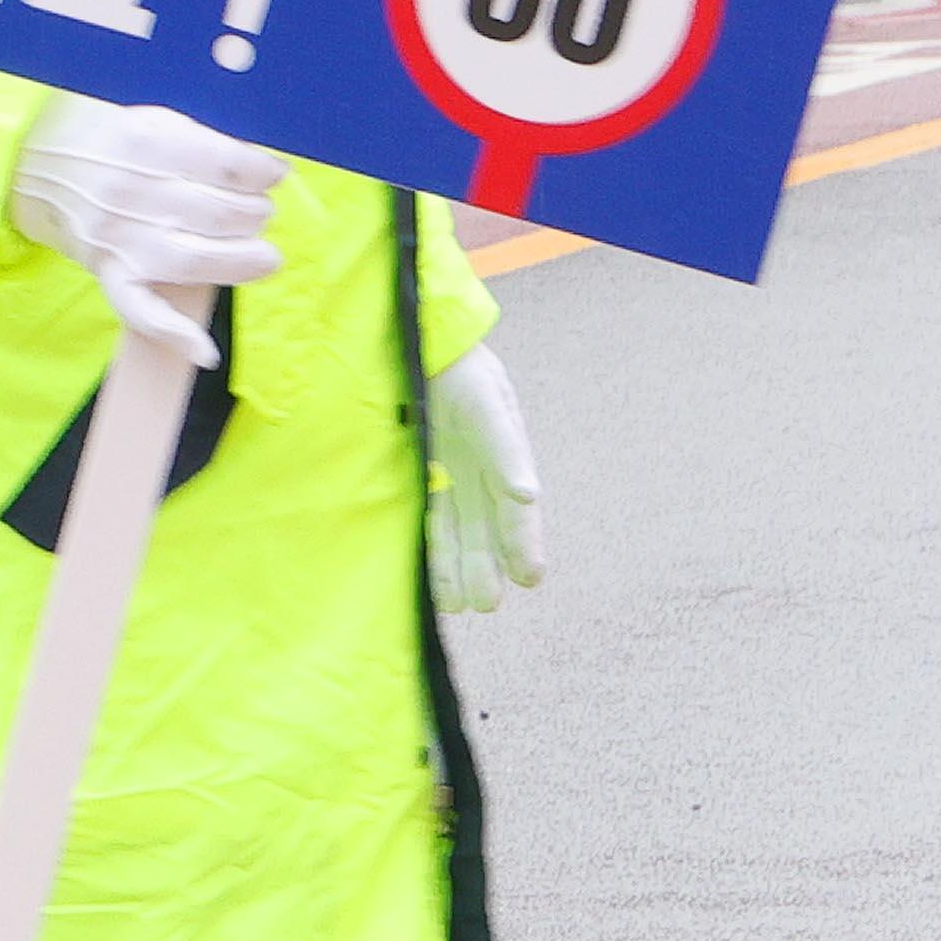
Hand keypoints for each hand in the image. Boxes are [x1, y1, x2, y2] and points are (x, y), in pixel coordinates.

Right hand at [8, 99, 282, 364]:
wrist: (40, 165)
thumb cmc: (115, 143)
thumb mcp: (157, 121)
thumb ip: (207, 144)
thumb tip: (266, 172)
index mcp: (150, 142)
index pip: (229, 165)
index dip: (264, 173)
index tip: (275, 175)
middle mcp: (134, 192)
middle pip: (222, 214)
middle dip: (256, 214)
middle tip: (258, 212)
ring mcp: (120, 238)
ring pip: (197, 260)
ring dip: (243, 260)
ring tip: (263, 256)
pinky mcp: (109, 273)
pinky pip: (141, 311)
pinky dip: (174, 334)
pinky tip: (205, 350)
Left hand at [428, 349, 543, 613]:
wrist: (408, 334)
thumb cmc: (453, 363)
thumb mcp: (484, 402)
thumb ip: (504, 448)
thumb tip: (527, 495)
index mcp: (500, 447)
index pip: (513, 505)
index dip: (522, 541)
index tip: (531, 578)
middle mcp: (475, 463)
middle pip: (484, 524)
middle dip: (486, 565)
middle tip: (486, 605)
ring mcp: (443, 466)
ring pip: (455, 526)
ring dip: (458, 565)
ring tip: (459, 605)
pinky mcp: (412, 467)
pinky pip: (425, 514)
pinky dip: (429, 545)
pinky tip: (429, 576)